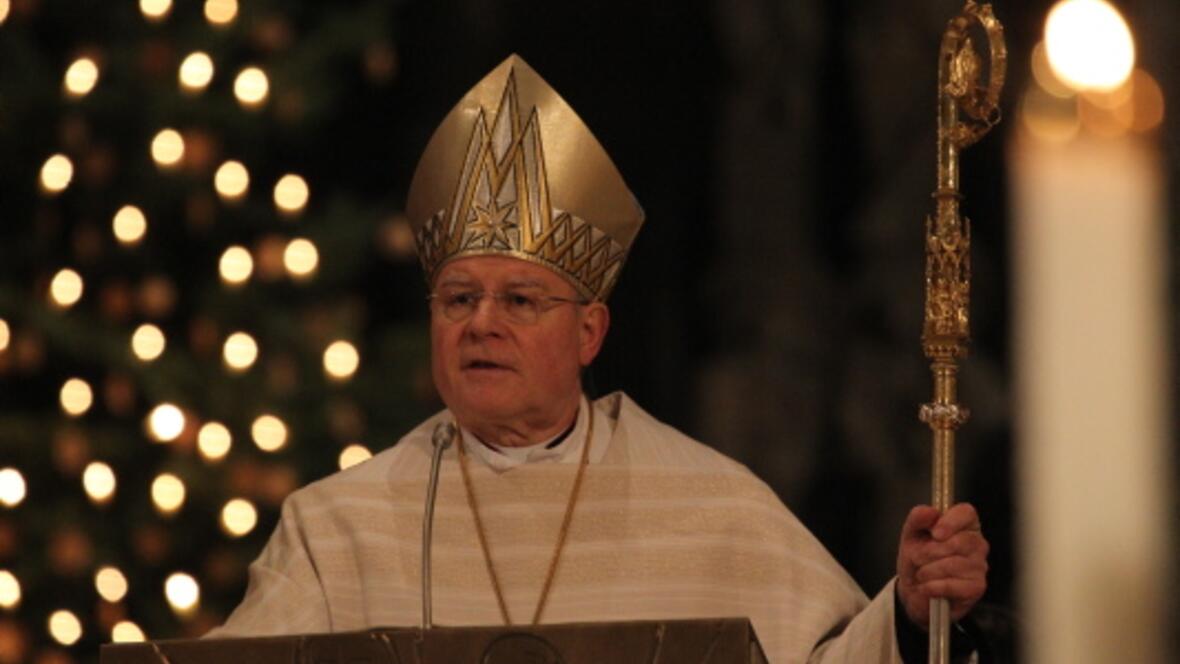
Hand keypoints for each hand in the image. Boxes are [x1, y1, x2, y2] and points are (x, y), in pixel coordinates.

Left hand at [896, 503, 987, 627]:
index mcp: (963, 525)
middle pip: (960, 541)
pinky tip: (927, 587)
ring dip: (928, 571)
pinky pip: (952, 585)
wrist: (914, 591)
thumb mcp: (911, 535)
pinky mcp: (976, 588)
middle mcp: (977, 544)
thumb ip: (918, 519)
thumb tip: (931, 511)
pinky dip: (932, 587)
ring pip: (953, 565)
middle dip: (929, 552)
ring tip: (921, 574)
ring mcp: (980, 566)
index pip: (967, 513)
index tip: (935, 533)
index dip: (951, 522)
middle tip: (917, 559)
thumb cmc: (917, 559)